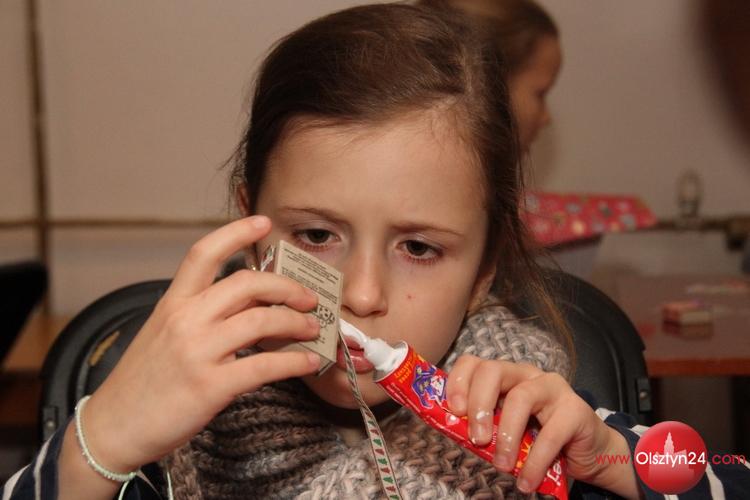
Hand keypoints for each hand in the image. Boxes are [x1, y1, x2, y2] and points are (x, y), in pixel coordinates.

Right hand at [80, 216, 321, 472]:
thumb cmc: (142, 382)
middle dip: (287, 287)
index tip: (263, 223)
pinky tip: (309, 363)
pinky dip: (294, 362)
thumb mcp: (162, 334)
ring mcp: (197, 352)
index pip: (204, 253)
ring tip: (312, 328)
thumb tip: (250, 302)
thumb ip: (200, 313)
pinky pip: (264, 365)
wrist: (113, 428)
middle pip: (247, 283)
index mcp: (172, 303)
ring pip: (261, 321)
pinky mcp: (210, 386)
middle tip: (308, 298)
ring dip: (296, 322)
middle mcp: (185, 320)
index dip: (236, 232)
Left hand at [446, 356, 641, 497]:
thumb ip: (483, 426)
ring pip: (520, 398)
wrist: (588, 453)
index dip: (459, 382)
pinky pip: (550, 433)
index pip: (474, 363)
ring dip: (506, 436)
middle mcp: (526, 374)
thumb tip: (452, 430)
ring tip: (501, 466)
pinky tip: (527, 481)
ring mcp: (553, 387)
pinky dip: (535, 462)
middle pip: (494, 371)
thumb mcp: (504, 431)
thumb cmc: (538, 440)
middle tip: (476, 439)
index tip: (453, 410)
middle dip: (479, 404)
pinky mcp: (575, 409)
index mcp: (504, 375)